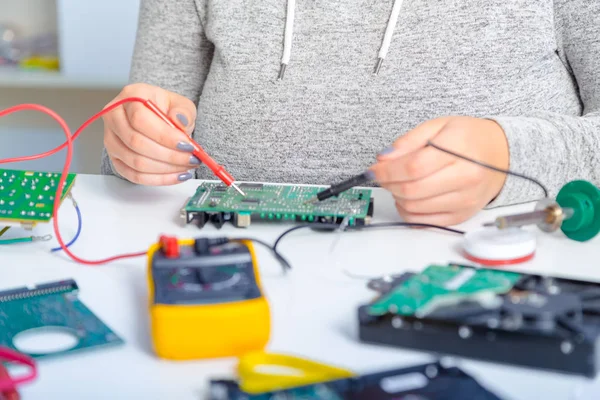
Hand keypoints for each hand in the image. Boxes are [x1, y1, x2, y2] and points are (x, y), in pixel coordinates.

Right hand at [103, 83, 198, 184]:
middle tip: (191, 159)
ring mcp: (111, 139)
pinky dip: (158, 179)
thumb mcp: (181, 103)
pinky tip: (175, 175)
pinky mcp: (115, 158)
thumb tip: (180, 121)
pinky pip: (134, 175)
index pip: (140, 118)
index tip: (187, 145)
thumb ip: (183, 112)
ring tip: (186, 167)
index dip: (164, 136)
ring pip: (135, 162)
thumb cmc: (166, 109)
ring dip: (165, 169)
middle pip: (136, 142)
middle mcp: (114, 116)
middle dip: (169, 156)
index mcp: (130, 96)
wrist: (156, 117)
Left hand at [371, 116, 508, 225]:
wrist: (501, 154)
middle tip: (383, 176)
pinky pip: (424, 221)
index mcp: (459, 150)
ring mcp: (465, 199)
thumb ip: (409, 141)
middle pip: (412, 190)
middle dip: (388, 184)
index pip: (413, 166)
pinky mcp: (462, 215)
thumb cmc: (468, 138)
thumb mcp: (439, 126)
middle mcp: (466, 177)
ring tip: (398, 183)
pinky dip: (408, 211)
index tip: (374, 169)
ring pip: (415, 207)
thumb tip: (384, 158)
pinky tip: (408, 198)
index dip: (387, 170)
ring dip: (397, 197)